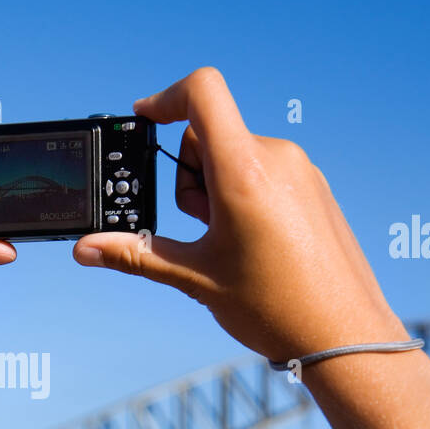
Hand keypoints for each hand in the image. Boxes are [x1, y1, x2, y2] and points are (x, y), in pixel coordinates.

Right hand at [71, 67, 407, 361]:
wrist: (344, 336)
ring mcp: (300, 170)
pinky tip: (255, 245)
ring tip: (231, 243)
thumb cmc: (274, 308)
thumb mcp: (195, 278)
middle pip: (209, 134)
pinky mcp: (314, 187)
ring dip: (216, 187)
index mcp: (244, 172)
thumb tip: (85, 249)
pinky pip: (264, 169)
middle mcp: (277, 158)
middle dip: (189, 174)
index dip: (165, 98)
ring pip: (235, 154)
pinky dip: (244, 194)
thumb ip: (135, 255)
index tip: (145, 120)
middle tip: (202, 228)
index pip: (202, 92)